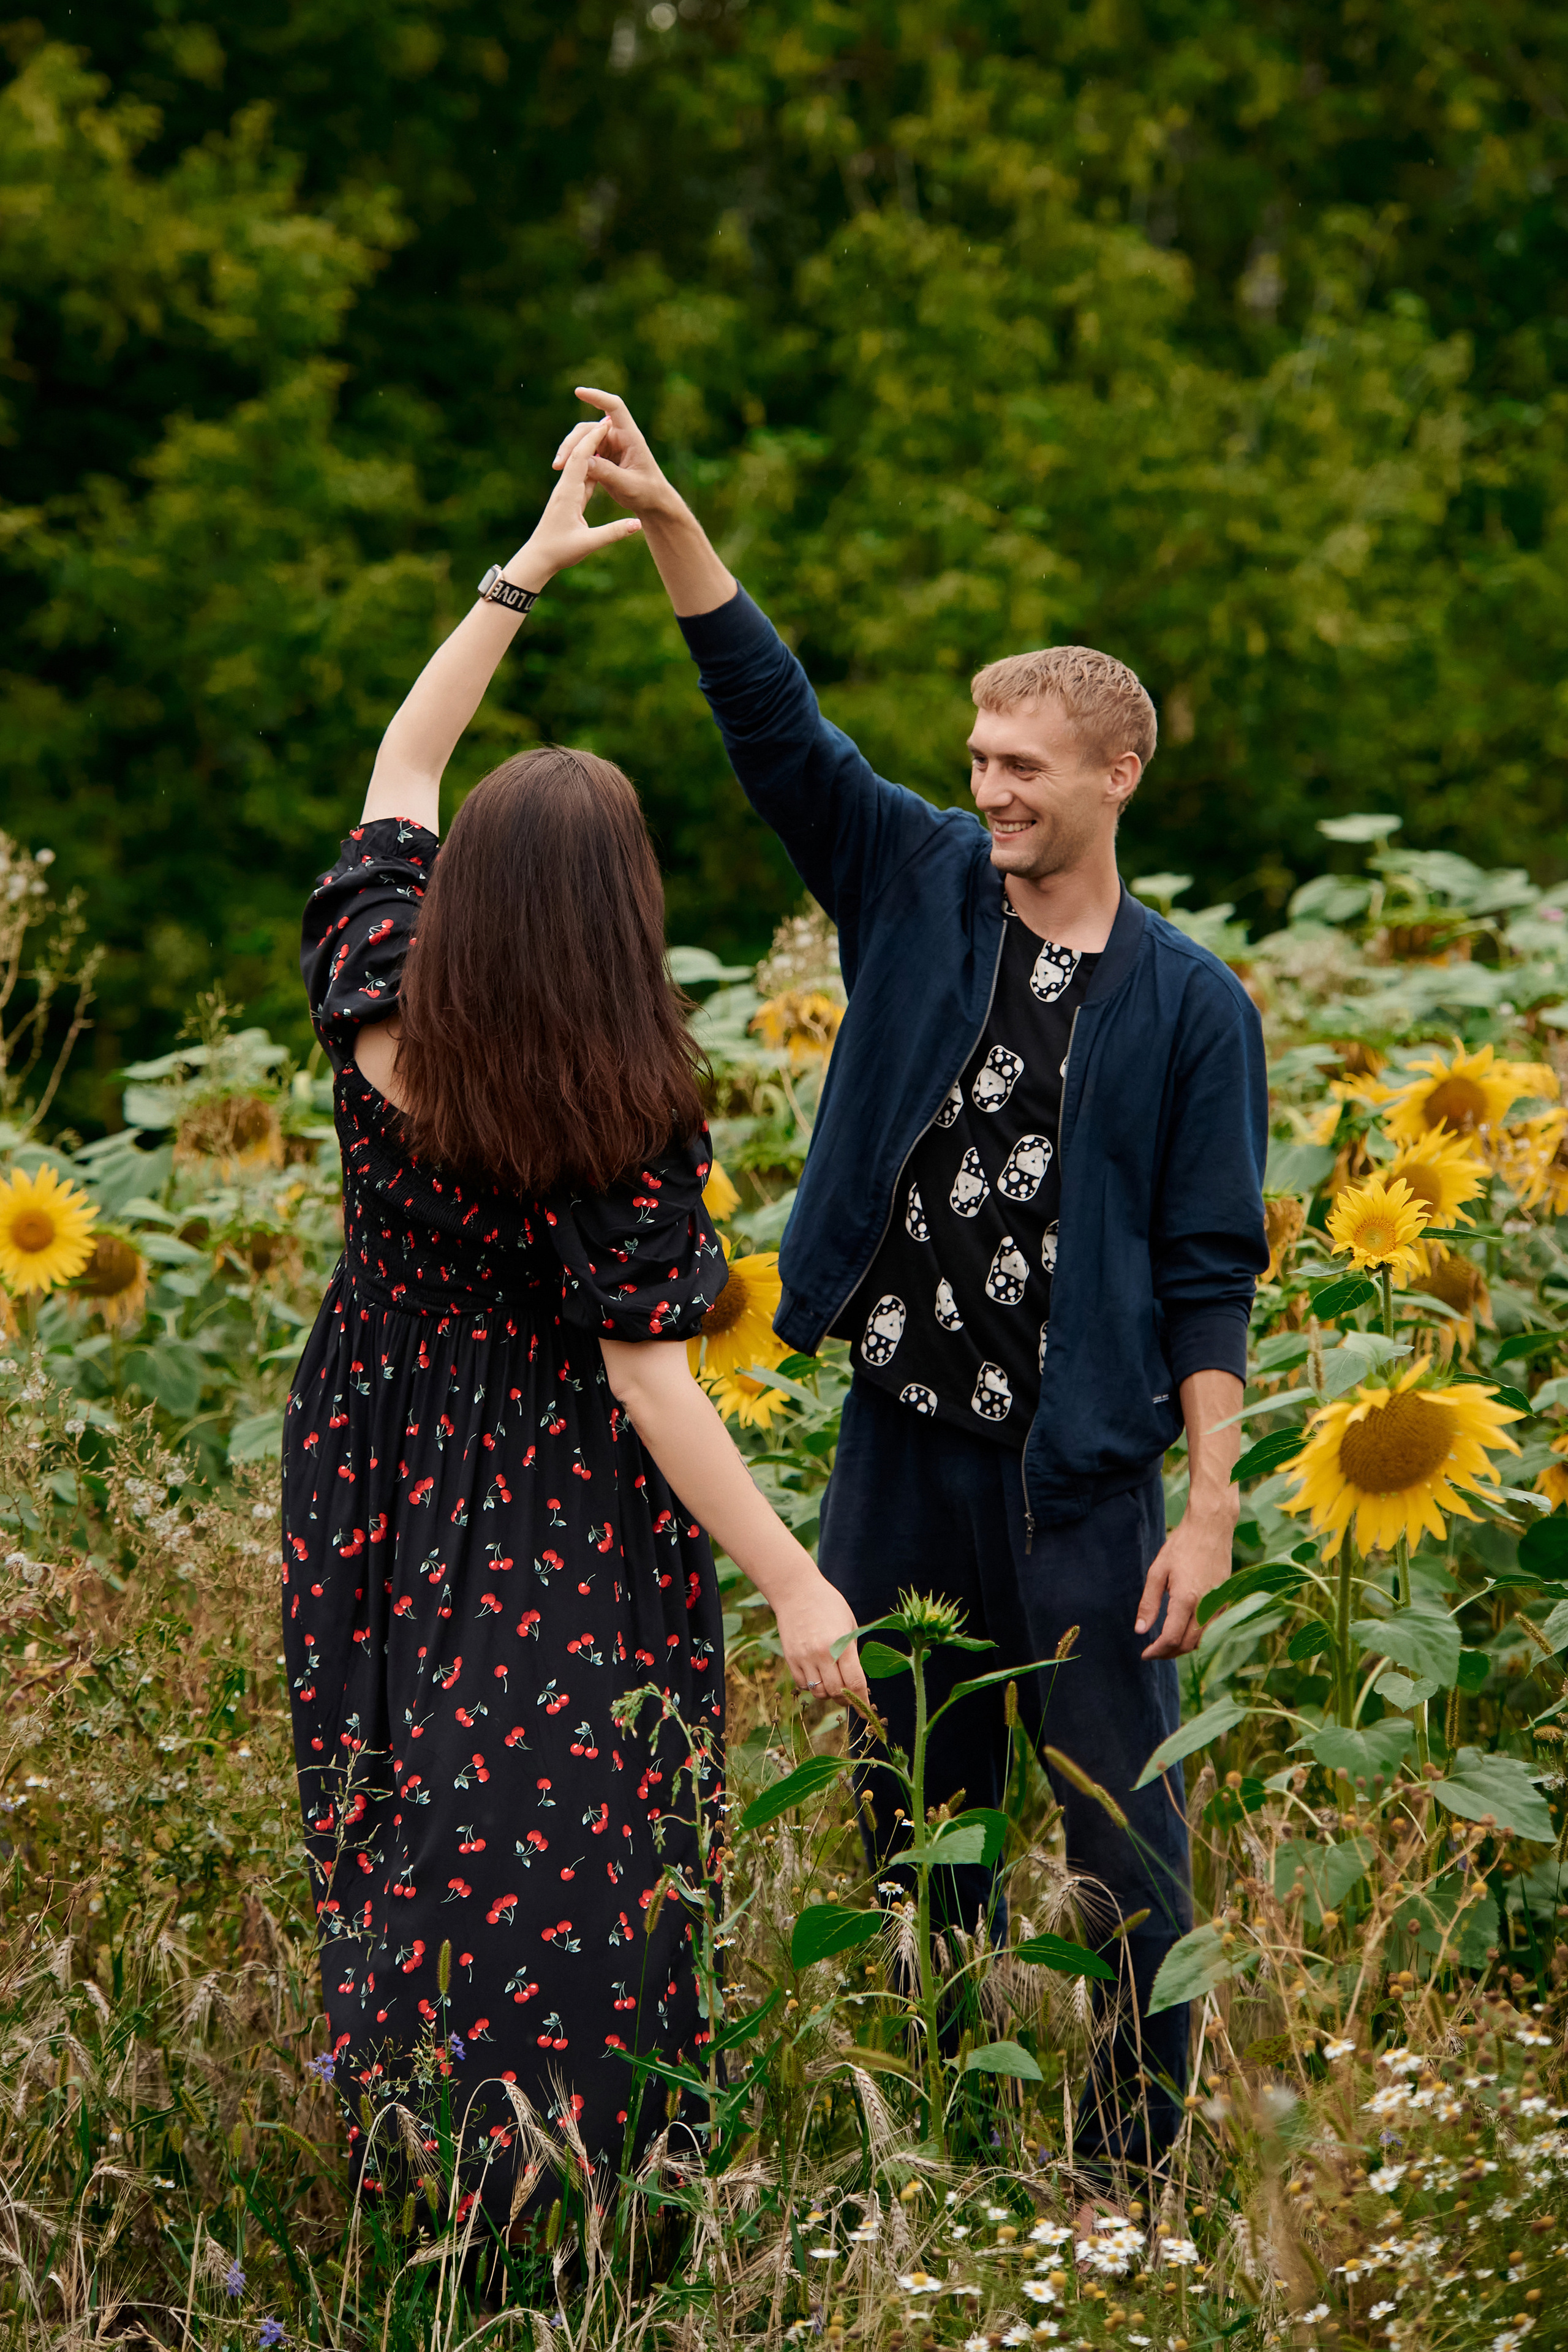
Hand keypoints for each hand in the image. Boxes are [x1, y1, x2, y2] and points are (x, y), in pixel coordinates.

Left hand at [510, 416, 641, 587]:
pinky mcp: (568, 498)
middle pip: (578, 454)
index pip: (582, 458)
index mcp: (568, 493)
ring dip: (591, 447)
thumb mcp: (588, 543)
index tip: (608, 422)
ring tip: (606, 433)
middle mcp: (565, 487)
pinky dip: (591, 464)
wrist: (537, 559)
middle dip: (592, 435)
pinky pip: (581, 476)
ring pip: (579, 464)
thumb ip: (614, 532)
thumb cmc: (559, 551)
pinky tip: (599, 458)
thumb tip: (638, 525)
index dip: (594, 439)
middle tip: (609, 419)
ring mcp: (565, 492)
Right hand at [554, 387, 681, 518]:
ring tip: (558, 468)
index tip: (579, 392)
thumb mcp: (629, 485)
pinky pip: (582, 453)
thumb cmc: (648, 492)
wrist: (651, 503)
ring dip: (569, 452)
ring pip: (582, 440)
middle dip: (572, 442)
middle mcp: (618, 437)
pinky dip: (573, 461)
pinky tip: (565, 475)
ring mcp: (608, 446)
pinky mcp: (601, 457)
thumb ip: (608, 473)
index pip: (615, 407)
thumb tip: (583, 461)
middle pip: (590, 428)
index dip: (598, 397)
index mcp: (630, 436)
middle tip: (559, 463)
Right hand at [773, 1572, 867, 1701]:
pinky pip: (803, 1685)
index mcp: (841, 1645)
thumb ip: (852, 1653)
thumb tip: (856, 1681)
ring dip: (829, 1694)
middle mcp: (821, 1655)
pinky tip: (818, 1676)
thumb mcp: (849, 1625)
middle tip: (851, 1697)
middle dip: (847, 1699)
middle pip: (837, 1692)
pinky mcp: (790, 1659)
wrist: (797, 1591)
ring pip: (819, 1693)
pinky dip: (812, 1688)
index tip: (867, 1711)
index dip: (862, 1701)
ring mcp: (804, 1658)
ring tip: (834, 1684)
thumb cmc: (829, 1605)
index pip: (855, 1683)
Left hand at [1134, 1495, 1235, 1658]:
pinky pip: (1212, 1630)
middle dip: (1168, 1653)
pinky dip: (1197, 1638)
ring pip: (1202, 1641)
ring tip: (1165, 1645)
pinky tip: (1184, 1632)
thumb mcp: (1157, 1571)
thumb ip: (1149, 1603)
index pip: (1172, 1638)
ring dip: (1183, 1648)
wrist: (1211, 1528)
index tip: (1144, 1655)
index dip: (1157, 1651)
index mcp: (1186, 1599)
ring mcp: (1219, 1605)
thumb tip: (1140, 1630)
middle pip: (1188, 1645)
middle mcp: (1206, 1606)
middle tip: (1152, 1653)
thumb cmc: (1181, 1546)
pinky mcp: (1226, 1601)